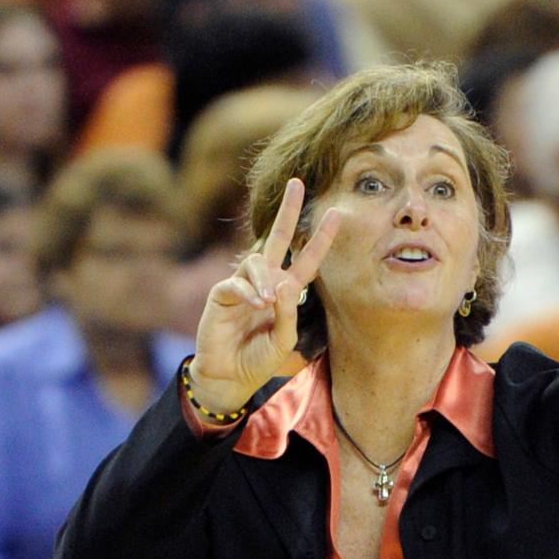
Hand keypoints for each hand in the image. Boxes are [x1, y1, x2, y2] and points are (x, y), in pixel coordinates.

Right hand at [188, 178, 341, 413]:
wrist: (230, 375)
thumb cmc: (260, 358)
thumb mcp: (285, 340)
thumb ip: (289, 314)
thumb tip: (284, 283)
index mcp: (286, 291)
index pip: (307, 259)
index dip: (321, 239)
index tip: (336, 213)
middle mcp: (266, 281)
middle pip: (278, 238)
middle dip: (289, 211)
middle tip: (298, 183)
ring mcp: (243, 284)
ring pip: (256, 260)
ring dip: (264, 279)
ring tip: (266, 301)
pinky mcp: (222, 293)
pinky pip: (236, 282)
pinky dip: (248, 292)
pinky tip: (255, 303)